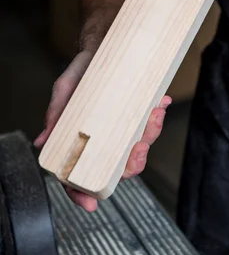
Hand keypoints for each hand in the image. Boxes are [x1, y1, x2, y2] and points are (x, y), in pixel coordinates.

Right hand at [34, 51, 170, 211]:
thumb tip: (42, 143)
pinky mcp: (141, 116)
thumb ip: (55, 119)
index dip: (83, 195)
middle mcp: (107, 142)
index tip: (91, 204)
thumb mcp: (64, 95)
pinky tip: (161, 103)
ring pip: (141, 146)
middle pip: (120, 168)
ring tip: (154, 115)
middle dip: (133, 163)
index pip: (81, 178)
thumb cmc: (79, 77)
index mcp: (85, 144)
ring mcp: (126, 130)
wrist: (99, 50)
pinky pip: (152, 124)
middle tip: (138, 148)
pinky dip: (158, 115)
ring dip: (151, 134)